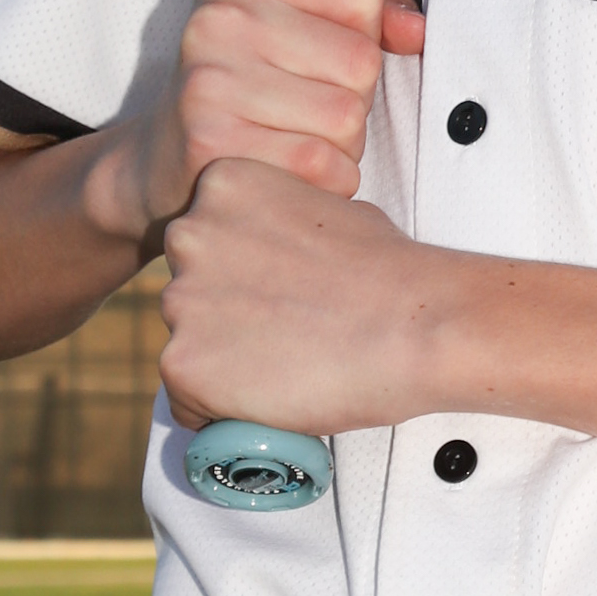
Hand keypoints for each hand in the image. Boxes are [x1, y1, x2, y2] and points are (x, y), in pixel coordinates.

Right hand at [98, 0, 424, 241]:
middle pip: (360, 61)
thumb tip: (418, 29)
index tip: (319, 55)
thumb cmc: (247, 87)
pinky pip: (321, 166)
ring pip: (347, 119)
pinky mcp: (211, 142)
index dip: (363, 38)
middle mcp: (217, 17)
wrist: (162, 160)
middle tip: (306, 110)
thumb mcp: (297, 26)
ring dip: (341, 146)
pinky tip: (288, 171)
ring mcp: (209, 80)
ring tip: (296, 140)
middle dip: (354, 99)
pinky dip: (324, 181)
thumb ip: (368, 15)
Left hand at [158, 159, 445, 432]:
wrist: (416, 324)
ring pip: (188, 347)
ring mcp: (180, 300)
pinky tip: (275, 395)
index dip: (248, 275)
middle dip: (229, 317)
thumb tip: (273, 254)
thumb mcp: (326, 209)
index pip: (207, 241)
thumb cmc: (389, 270)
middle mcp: (188, 234)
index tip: (286, 289)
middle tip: (288, 331)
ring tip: (290, 363)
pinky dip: (223, 410)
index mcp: (221, 185)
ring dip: (227, 363)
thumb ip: (277, 225)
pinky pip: (187, 401)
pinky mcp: (181, 363)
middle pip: (190, 291)